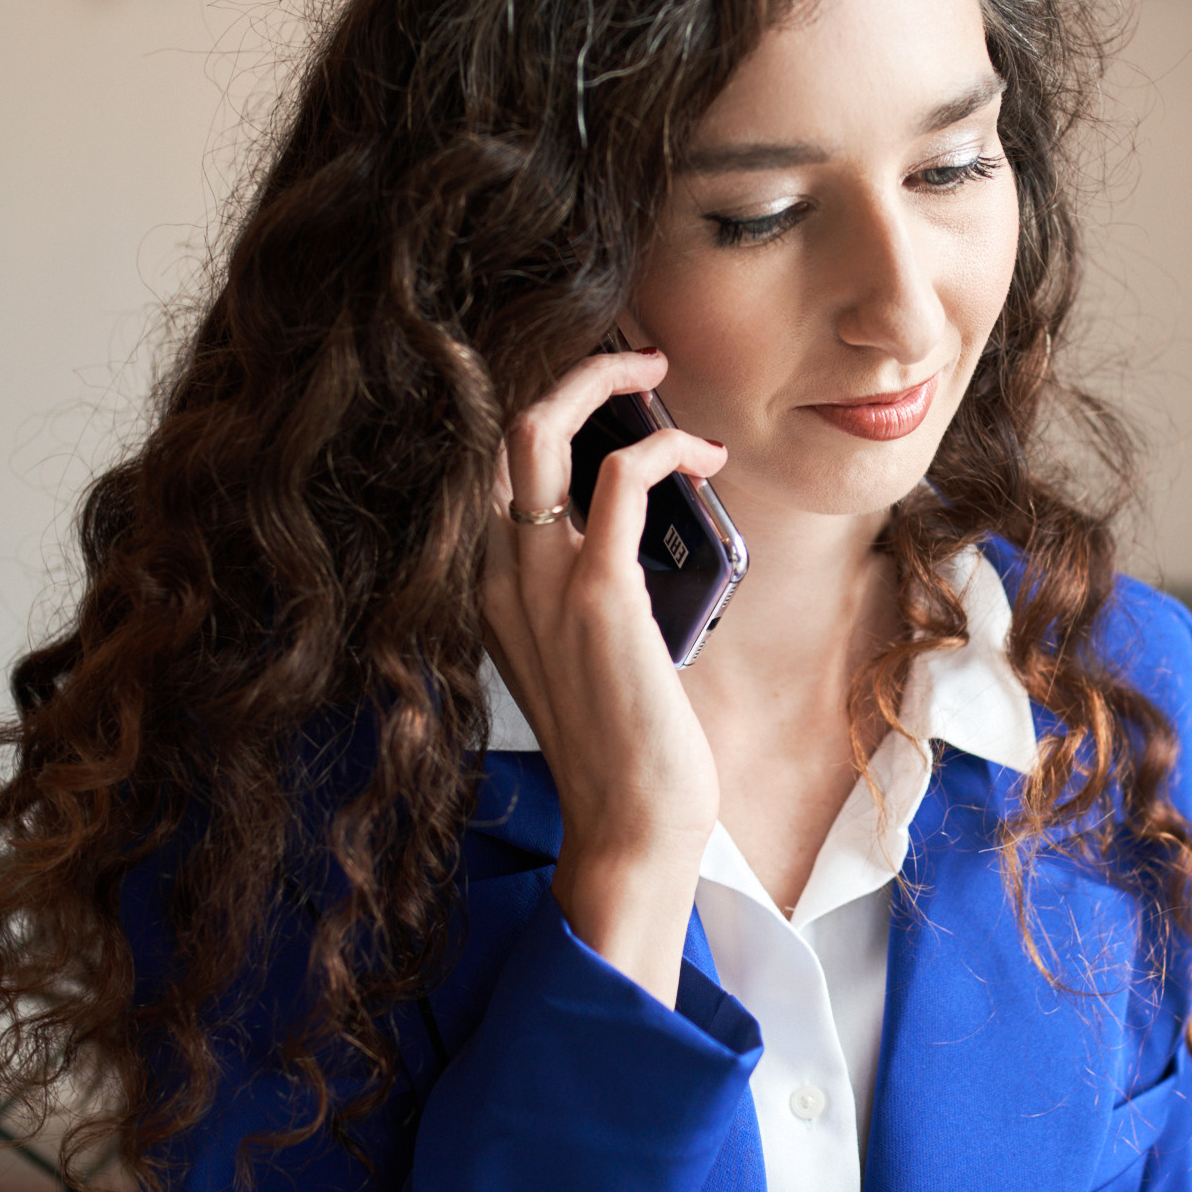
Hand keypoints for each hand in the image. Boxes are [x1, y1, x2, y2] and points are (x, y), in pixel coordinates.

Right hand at [481, 345, 728, 1002]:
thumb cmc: (624, 752)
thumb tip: (642, 534)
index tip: (609, 393)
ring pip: (542, 431)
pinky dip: (663, 446)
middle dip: (571, 374)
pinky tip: (700, 458)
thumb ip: (592, 591)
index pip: (492, 465)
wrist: (628, 827)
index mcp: (490, 587)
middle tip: (640, 364)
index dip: (547, 410)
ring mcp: (540, 582)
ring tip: (665, 385)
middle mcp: (498, 575)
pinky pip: (622, 478)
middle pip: (502, 427)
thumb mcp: (588, 655)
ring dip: (609, 387)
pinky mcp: (598, 595)